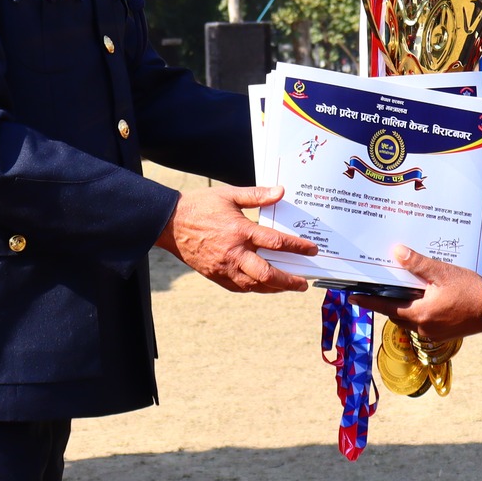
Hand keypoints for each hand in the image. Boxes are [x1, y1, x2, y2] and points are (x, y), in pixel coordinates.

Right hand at [155, 186, 313, 292]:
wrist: (169, 223)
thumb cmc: (200, 206)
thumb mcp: (229, 195)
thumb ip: (256, 195)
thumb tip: (280, 191)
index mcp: (240, 231)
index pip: (276, 242)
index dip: (297, 247)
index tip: (312, 250)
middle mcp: (234, 253)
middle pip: (267, 273)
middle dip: (289, 280)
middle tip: (303, 282)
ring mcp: (223, 267)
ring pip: (254, 285)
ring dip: (274, 288)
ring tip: (288, 287)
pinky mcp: (214, 275)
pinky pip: (239, 287)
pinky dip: (254, 288)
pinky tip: (264, 286)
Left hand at [353, 245, 481, 341]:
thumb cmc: (470, 290)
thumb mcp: (442, 272)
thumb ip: (418, 264)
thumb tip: (397, 252)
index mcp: (420, 314)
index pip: (385, 306)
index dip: (368, 301)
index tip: (352, 297)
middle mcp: (423, 327)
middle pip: (396, 313)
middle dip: (385, 302)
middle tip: (374, 288)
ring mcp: (434, 332)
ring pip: (409, 318)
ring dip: (402, 306)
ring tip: (398, 289)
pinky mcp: (444, 333)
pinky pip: (422, 321)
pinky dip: (417, 310)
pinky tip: (422, 297)